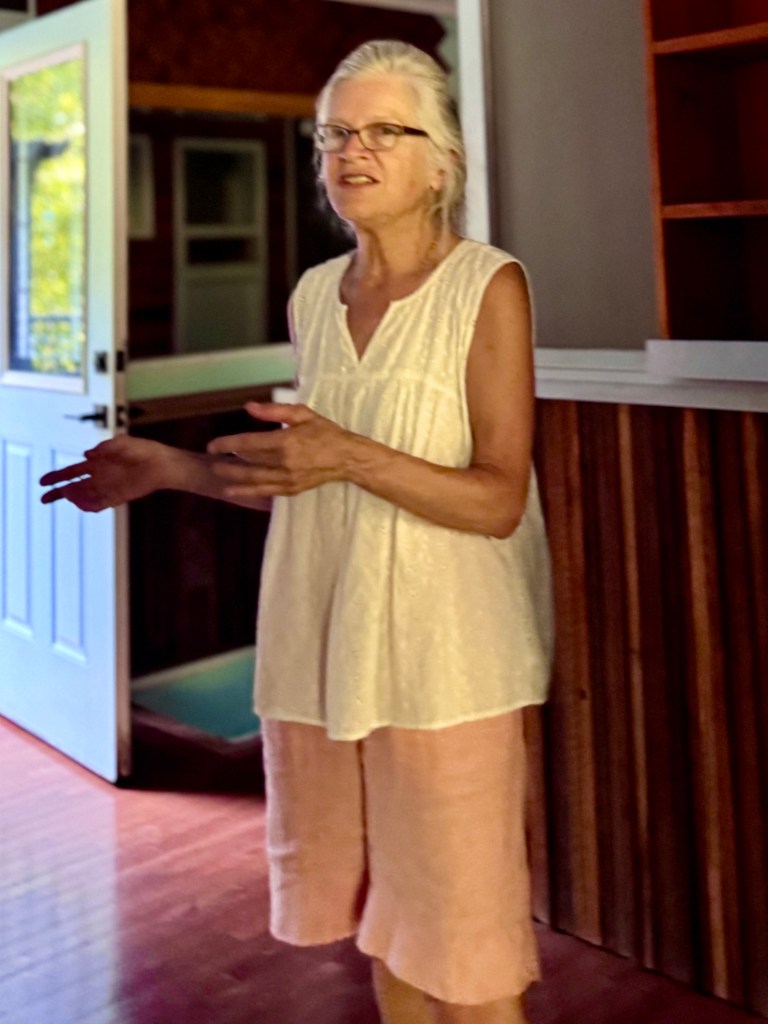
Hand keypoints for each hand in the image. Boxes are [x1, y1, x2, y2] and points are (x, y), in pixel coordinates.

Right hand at [39, 435, 170, 511]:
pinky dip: (90, 505)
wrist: (162, 463)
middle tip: (43, 498)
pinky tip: (82, 505)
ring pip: (85, 496)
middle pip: (74, 487)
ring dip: (74, 497)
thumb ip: (103, 448)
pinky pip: (101, 504)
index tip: (42, 482)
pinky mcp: (119, 496)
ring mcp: (108, 488)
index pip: (72, 472)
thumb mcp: (121, 443)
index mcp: (97, 464)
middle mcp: (100, 477)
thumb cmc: (143, 450)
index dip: (57, 477)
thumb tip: (86, 455)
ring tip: (67, 495)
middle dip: (58, 493)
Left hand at [206, 402, 348, 496]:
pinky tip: (235, 491)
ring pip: (254, 480)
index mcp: (285, 441)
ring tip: (219, 475)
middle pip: (248, 463)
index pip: (248, 443)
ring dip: (234, 478)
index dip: (227, 444)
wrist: (347, 458)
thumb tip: (249, 408)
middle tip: (211, 460)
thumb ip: (274, 411)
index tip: (213, 445)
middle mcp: (284, 463)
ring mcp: (288, 479)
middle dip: (227, 462)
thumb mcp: (302, 414)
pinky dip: (248, 492)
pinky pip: (265, 491)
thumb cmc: (325, 432)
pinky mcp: (292, 489)